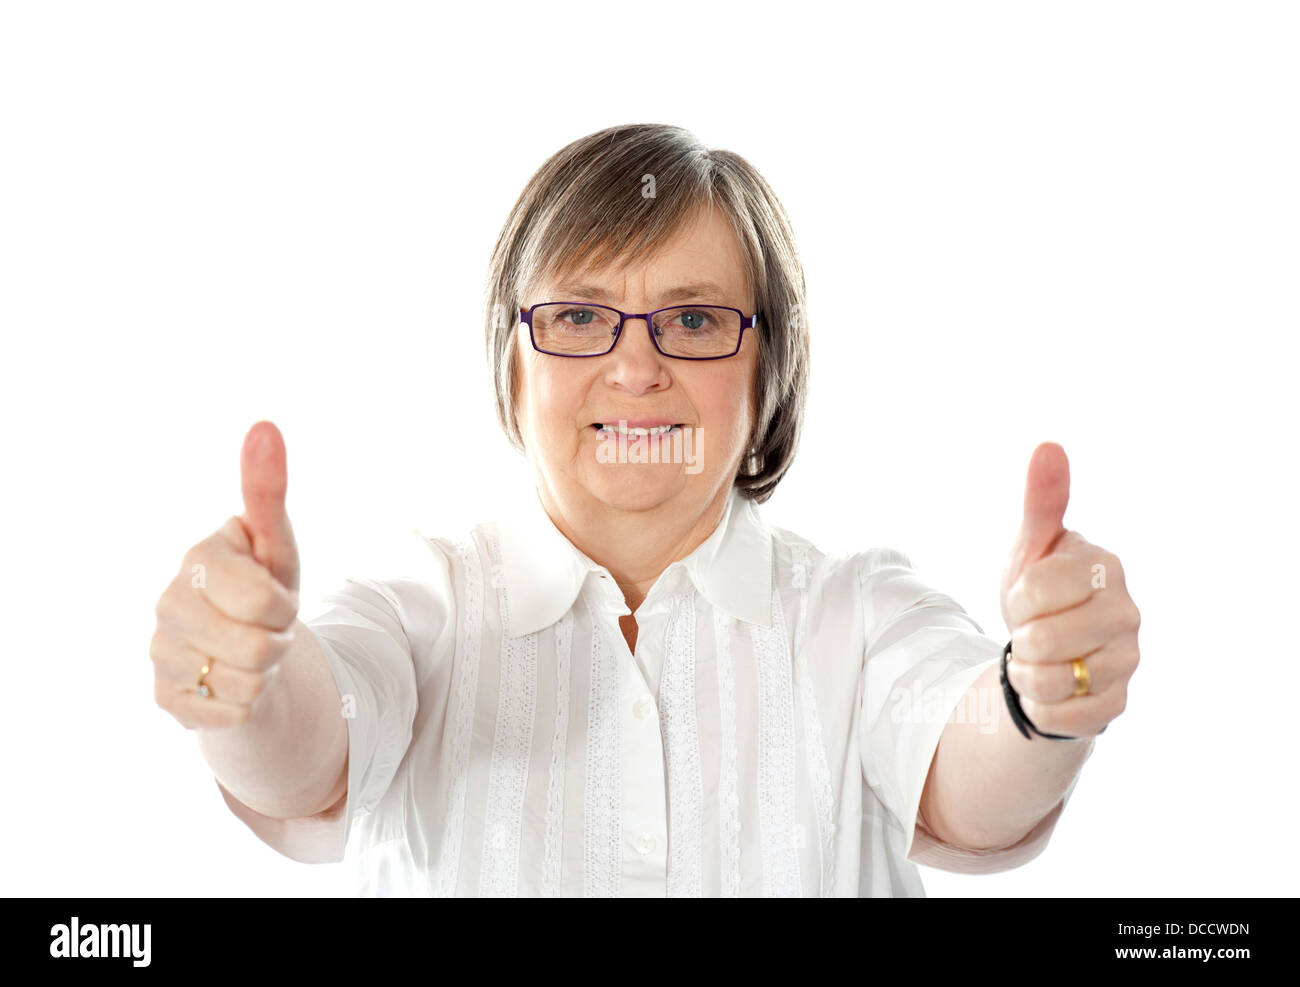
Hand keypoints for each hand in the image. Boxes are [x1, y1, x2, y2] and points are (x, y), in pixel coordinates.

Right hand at [150, 421, 301, 728]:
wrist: (245, 648)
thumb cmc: (262, 585)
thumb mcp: (277, 545)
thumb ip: (267, 490)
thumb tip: (265, 427)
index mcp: (199, 558)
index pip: (267, 601)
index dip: (284, 606)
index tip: (274, 595)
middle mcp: (169, 603)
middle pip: (259, 646)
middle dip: (278, 641)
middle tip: (266, 629)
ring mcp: (162, 651)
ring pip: (247, 682)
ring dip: (264, 672)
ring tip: (251, 652)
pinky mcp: (166, 697)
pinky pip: (232, 713)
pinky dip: (247, 703)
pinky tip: (231, 682)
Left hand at [998, 442, 1140, 738]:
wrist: (1049, 648)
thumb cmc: (1042, 588)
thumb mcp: (1033, 545)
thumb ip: (1042, 501)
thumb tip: (1048, 446)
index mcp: (1106, 568)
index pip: (1034, 590)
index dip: (1017, 597)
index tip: (1027, 595)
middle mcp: (1127, 614)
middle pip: (1042, 640)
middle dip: (1020, 638)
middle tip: (1032, 629)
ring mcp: (1127, 661)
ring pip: (1048, 681)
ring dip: (1026, 674)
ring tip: (1039, 658)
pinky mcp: (1116, 704)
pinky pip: (1058, 716)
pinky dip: (1039, 706)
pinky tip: (1052, 688)